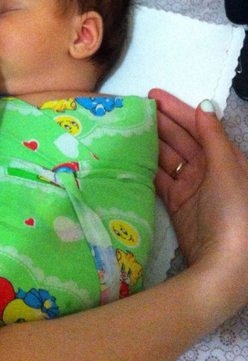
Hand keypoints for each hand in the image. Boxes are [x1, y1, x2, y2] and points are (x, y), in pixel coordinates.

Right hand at [149, 89, 247, 316]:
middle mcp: (210, 170)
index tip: (153, 95)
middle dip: (160, 121)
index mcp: (226, 159)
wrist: (224, 265)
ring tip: (126, 126)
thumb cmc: (234, 213)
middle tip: (133, 107)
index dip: (178, 110)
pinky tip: (129, 154)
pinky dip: (145, 166)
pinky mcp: (176, 205)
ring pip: (167, 157)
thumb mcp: (228, 169)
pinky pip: (159, 179)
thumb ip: (213, 137)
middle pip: (181, 139)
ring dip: (149, 141)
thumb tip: (203, 106)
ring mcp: (192, 188)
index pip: (199, 127)